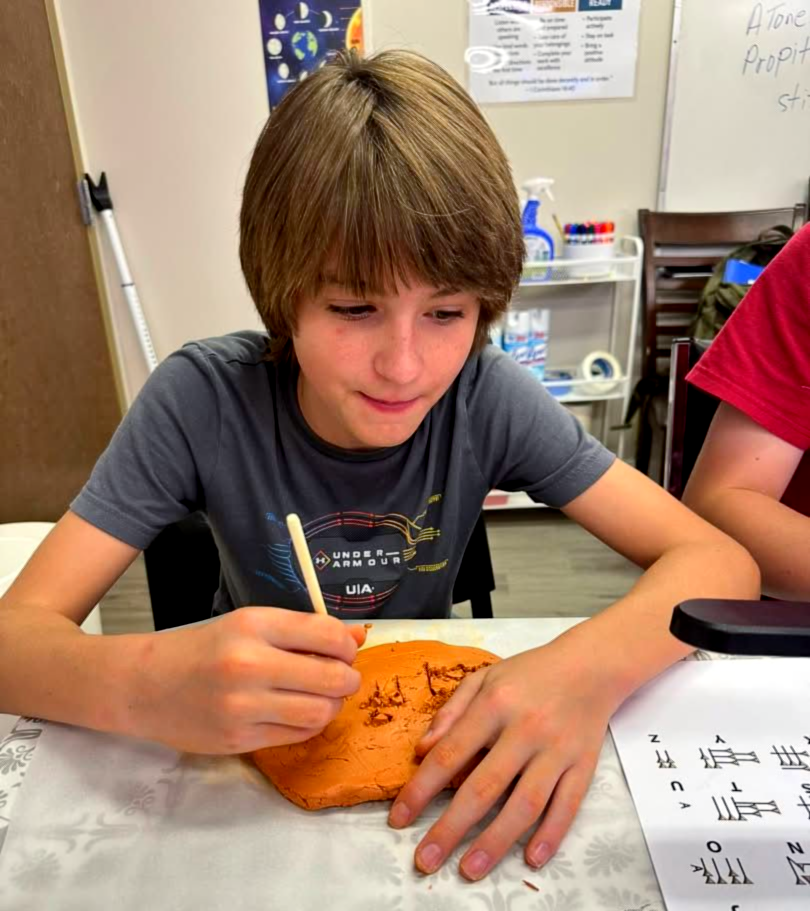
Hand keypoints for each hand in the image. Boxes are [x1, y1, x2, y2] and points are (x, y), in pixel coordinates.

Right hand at [125, 608, 365, 753]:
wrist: (144, 685)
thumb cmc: (202, 648)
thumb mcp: (249, 625)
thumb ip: (303, 630)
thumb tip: (359, 635)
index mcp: (252, 625)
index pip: (325, 634)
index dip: (347, 644)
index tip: (345, 649)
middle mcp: (248, 664)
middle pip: (332, 677)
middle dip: (349, 678)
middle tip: (344, 676)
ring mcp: (243, 707)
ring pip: (320, 712)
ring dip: (334, 705)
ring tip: (324, 696)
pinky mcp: (239, 740)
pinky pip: (297, 735)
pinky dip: (310, 724)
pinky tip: (300, 712)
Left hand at [388, 636, 622, 879]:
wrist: (590, 665)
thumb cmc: (529, 673)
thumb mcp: (484, 677)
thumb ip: (451, 712)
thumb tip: (421, 750)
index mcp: (494, 703)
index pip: (450, 753)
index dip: (421, 789)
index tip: (399, 819)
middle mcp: (525, 728)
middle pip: (484, 786)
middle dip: (451, 828)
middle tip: (425, 861)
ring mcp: (557, 749)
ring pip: (526, 803)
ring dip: (496, 841)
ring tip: (470, 869)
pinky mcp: (584, 765)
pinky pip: (567, 805)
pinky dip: (551, 834)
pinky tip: (532, 859)